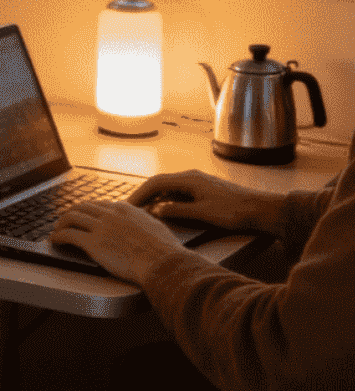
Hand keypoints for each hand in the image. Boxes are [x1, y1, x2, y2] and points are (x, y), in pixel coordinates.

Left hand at [49, 200, 187, 283]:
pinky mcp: (93, 243)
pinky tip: (55, 240)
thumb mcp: (155, 226)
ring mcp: (100, 227)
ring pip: (71, 217)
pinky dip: (58, 236)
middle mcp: (110, 214)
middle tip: (65, 220)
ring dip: (61, 222)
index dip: (88, 210)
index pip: (99, 204)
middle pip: (82, 207)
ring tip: (56, 229)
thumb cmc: (165, 251)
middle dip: (71, 212)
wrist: (163, 263)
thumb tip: (143, 222)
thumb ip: (143, 221)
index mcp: (125, 209)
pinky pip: (69, 234)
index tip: (84, 215)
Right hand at [127, 169, 286, 237]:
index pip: (156, 183)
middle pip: (160, 183)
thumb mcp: (204, 213)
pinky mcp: (204, 191)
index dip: (140, 194)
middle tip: (131, 209)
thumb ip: (178, 210)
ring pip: (169, 188)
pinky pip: (179, 193)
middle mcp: (191, 177)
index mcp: (189, 179)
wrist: (263, 209)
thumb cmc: (235, 211)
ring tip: (144, 212)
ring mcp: (198, 183)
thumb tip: (156, 210)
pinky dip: (167, 201)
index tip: (128, 205)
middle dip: (144, 195)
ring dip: (156, 198)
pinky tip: (166, 211)